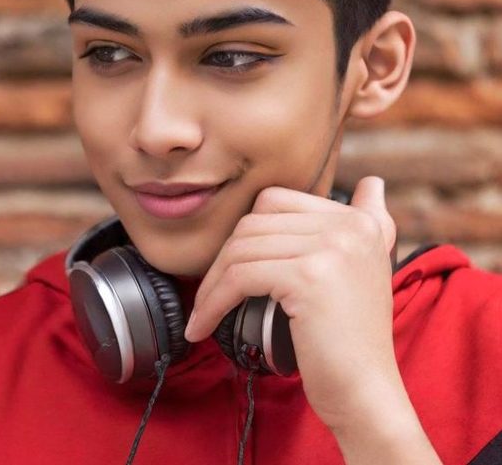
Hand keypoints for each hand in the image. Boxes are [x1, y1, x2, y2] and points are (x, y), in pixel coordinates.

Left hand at [182, 176, 402, 434]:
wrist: (366, 393)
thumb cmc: (351, 341)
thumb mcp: (367, 269)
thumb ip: (370, 223)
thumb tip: (371, 182)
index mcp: (360, 220)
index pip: (274, 201)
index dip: (243, 235)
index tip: (231, 269)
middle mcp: (351, 226)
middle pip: (253, 222)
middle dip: (223, 259)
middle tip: (211, 293)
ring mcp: (332, 248)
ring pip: (241, 249)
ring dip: (212, 284)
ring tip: (203, 311)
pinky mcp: (309, 276)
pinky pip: (239, 278)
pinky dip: (213, 302)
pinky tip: (202, 325)